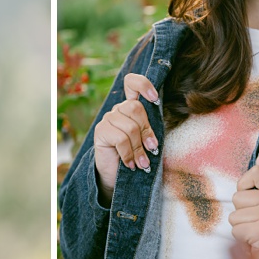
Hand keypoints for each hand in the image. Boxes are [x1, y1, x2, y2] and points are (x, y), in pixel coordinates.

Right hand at [92, 73, 159, 204]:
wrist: (115, 176)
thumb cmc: (135, 156)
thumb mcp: (145, 141)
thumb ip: (150, 130)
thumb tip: (158, 132)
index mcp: (131, 107)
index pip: (132, 83)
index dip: (143, 85)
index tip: (155, 99)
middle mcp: (118, 110)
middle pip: (135, 108)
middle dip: (147, 130)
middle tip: (152, 148)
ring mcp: (108, 119)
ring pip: (130, 128)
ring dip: (139, 149)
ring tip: (143, 163)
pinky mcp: (100, 131)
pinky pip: (121, 140)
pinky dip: (129, 155)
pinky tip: (130, 164)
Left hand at [230, 149, 258, 258]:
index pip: (255, 172)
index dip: (246, 188)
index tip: (257, 203)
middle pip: (238, 197)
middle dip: (242, 214)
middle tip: (258, 225)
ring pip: (234, 215)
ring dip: (241, 228)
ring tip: (257, 234)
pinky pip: (236, 230)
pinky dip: (242, 240)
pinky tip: (256, 243)